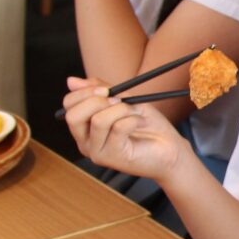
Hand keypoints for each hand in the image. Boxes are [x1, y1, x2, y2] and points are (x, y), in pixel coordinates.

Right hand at [61, 77, 186, 179]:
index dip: (85, 92)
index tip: (105, 88)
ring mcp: (98, 152)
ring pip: (98, 120)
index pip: (68, 106)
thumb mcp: (123, 101)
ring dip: (121, 109)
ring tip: (134, 113)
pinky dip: (133, 119)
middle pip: (73, 115)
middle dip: (96, 101)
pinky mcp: (114, 158)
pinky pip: (118, 128)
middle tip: (117, 100)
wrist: (170, 149)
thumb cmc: (147, 125)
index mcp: (84, 129)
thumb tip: (71, 80)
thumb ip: (100, 90)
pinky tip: (140, 123)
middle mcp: (85, 143)